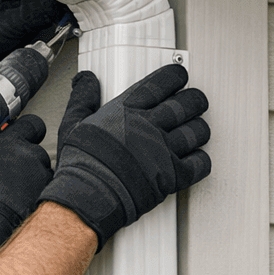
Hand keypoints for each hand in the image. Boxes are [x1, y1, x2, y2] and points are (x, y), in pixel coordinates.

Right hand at [0, 113, 51, 252]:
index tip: (23, 141)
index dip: (29, 133)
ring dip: (35, 180)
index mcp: (8, 141)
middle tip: (15, 175)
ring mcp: (41, 173)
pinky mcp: (48, 193)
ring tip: (17, 195)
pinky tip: (24, 205)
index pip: (32, 124)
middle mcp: (29, 152)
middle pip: (38, 151)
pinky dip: (39, 196)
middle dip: (30, 161)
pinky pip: (48, 190)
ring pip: (44, 172)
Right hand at [38, 65, 210, 250]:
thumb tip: (85, 80)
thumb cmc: (80, 166)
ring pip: (197, 131)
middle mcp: (149, 127)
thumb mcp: (72, 124)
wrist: (87, 197)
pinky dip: (201, 159)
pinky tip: (195, 157)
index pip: (160, 84)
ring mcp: (163, 151)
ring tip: (196, 129)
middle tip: (194, 101)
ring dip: (199, 128)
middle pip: (186, 104)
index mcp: (126, 111)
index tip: (179, 77)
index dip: (174, 77)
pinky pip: (200, 163)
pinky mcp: (172, 176)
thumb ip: (83, 99)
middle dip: (194, 100)